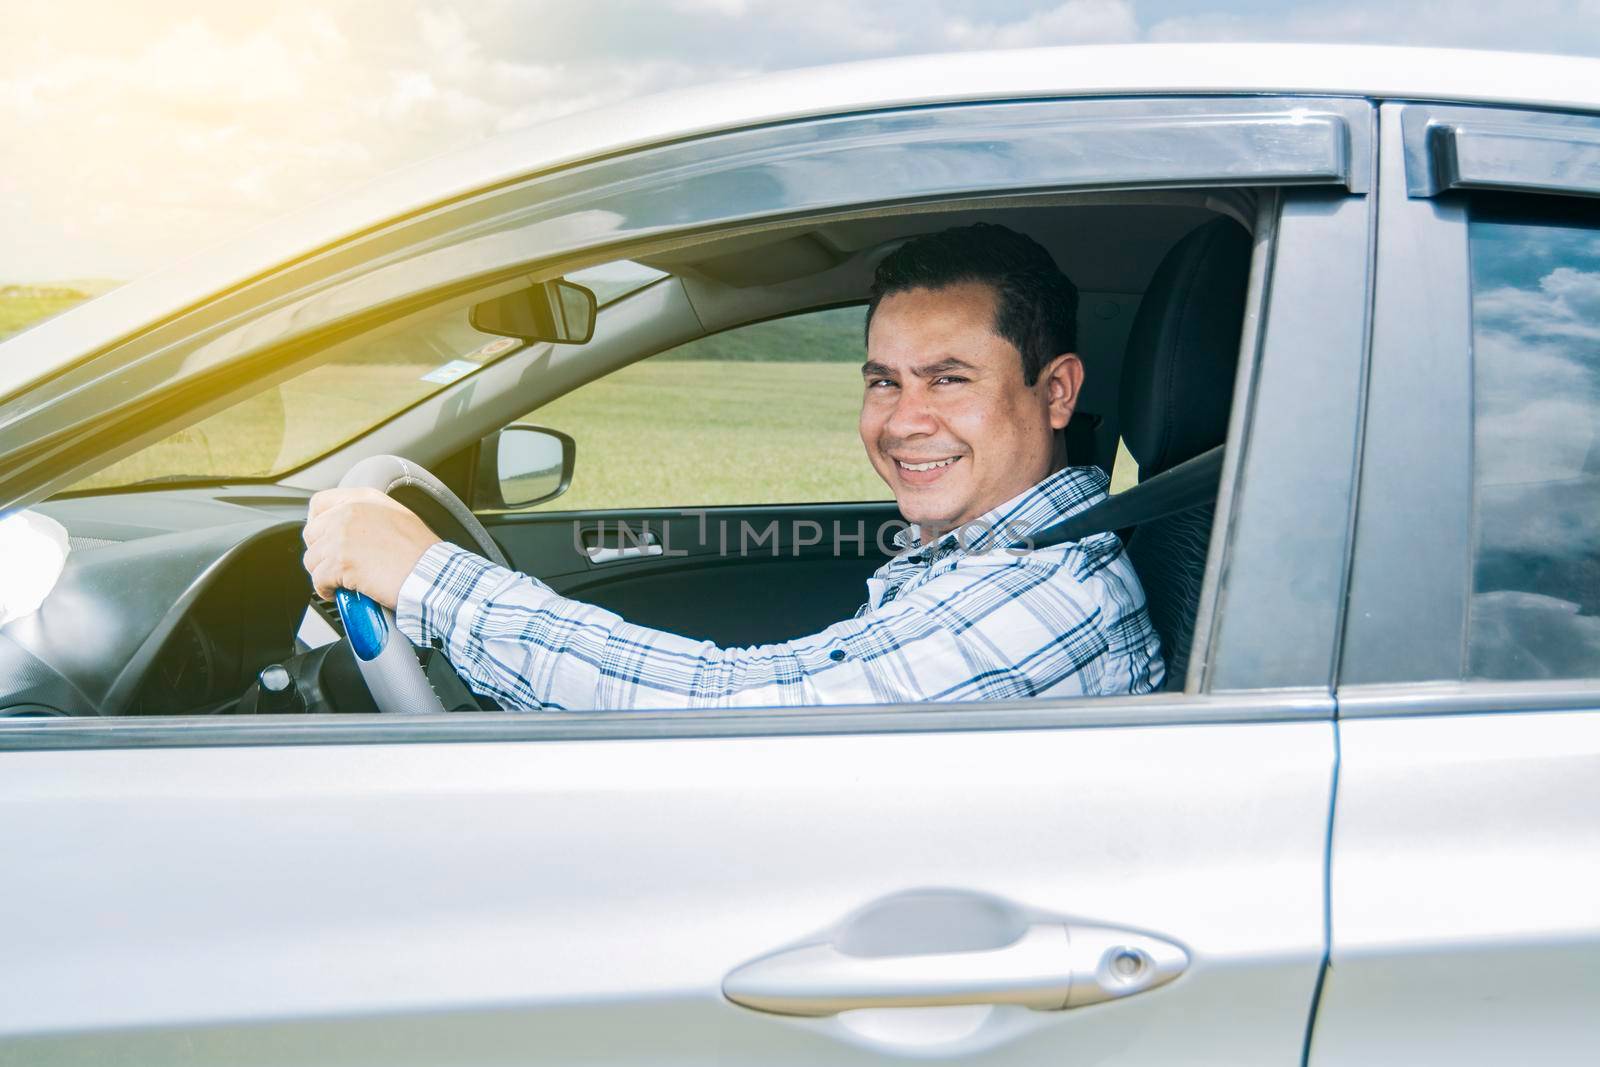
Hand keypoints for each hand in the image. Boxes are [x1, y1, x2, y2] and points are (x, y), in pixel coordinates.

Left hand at [302, 488, 442, 607]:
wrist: (431, 573)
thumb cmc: (423, 553)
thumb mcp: (398, 517)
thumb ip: (370, 516)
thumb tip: (352, 532)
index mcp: (364, 499)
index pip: (320, 503)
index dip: (316, 522)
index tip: (322, 538)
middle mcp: (349, 513)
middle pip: (312, 533)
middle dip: (320, 552)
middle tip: (335, 565)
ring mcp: (342, 537)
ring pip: (312, 559)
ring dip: (324, 573)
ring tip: (341, 582)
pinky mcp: (340, 563)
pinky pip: (318, 580)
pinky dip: (326, 590)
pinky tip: (339, 593)